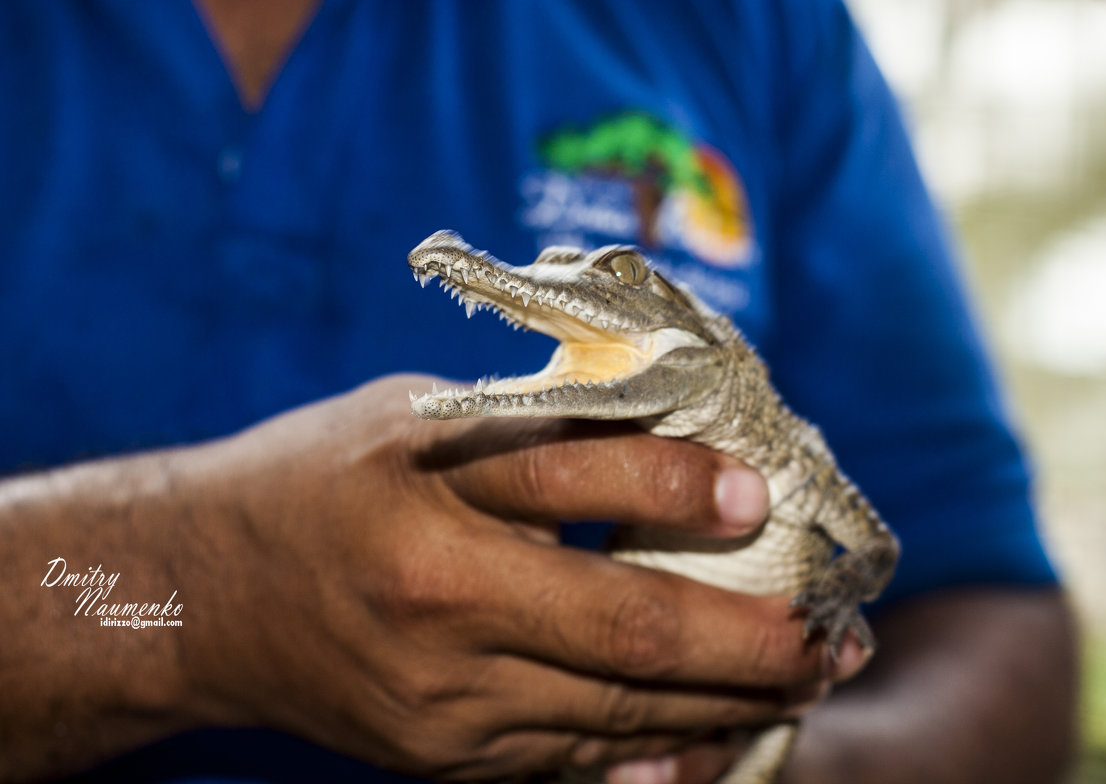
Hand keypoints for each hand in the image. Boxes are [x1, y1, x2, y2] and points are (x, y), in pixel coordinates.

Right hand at [177, 375, 834, 777]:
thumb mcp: (417, 424)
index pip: (589, 514)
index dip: (690, 505)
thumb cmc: (314, 480)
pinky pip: (572, 761)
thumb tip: (678, 450)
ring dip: (724, 704)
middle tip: (836, 638)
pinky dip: (654, 744)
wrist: (200, 597)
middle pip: (631, 647)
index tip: (764, 500)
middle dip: (754, 649)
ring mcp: (443, 720)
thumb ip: (543, 441)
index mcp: (431, 536)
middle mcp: (441, 640)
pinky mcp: (442, 762)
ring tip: (804, 680)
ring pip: (618, 719)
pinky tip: (715, 726)